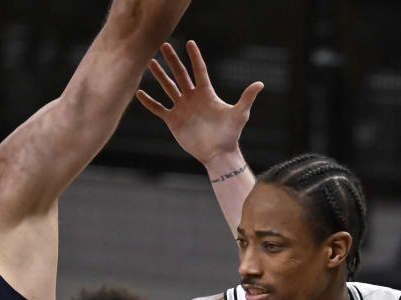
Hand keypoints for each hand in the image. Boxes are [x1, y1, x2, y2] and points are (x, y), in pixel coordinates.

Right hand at [136, 40, 262, 170]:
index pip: (199, 70)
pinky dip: (149, 102)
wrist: (218, 154)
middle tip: (164, 45)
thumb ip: (247, 98)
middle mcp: (192, 98)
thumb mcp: (240, 114)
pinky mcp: (174, 121)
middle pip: (181, 74)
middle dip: (173, 60)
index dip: (195, 57)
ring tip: (150, 63)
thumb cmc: (230, 135)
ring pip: (168, 88)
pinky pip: (159, 109)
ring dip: (159, 76)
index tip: (189, 43)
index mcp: (206, 93)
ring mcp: (182, 108)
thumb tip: (260, 84)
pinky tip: (139, 93)